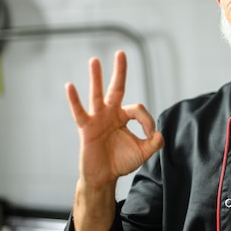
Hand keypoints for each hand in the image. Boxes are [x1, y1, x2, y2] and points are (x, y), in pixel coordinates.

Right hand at [66, 51, 163, 189]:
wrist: (104, 177)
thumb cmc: (121, 162)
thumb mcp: (142, 152)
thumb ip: (154, 143)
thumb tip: (160, 134)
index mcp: (123, 117)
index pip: (138, 109)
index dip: (147, 121)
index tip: (151, 135)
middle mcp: (110, 113)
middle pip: (116, 88)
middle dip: (120, 72)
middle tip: (121, 53)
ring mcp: (97, 119)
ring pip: (97, 95)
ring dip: (96, 77)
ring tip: (95, 60)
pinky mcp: (86, 128)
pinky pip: (79, 111)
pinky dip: (74, 100)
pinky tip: (70, 86)